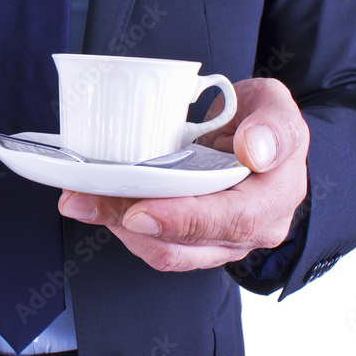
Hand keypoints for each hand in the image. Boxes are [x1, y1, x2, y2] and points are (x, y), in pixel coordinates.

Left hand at [57, 78, 309, 271]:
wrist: (257, 138)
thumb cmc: (264, 121)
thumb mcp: (275, 105)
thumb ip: (273, 125)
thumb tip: (254, 150)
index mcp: (274, 198)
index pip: (232, 220)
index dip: (183, 219)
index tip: (139, 210)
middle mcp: (249, 230)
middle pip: (186, 243)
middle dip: (128, 221)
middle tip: (84, 199)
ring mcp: (219, 240)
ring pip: (164, 250)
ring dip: (116, 226)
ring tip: (79, 198)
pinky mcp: (190, 239)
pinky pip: (154, 243)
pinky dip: (120, 224)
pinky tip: (95, 200)